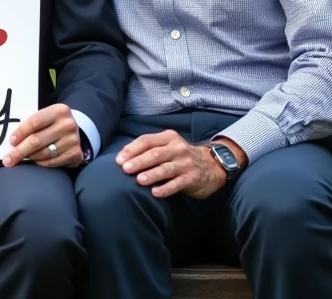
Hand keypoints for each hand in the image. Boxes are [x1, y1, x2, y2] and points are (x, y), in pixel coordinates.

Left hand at [2, 103, 82, 167]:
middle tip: (8, 159)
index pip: (35, 121)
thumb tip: (12, 140)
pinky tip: (36, 161)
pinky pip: (51, 163)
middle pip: (37, 140)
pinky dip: (40, 163)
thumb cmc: (53, 124)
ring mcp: (72, 141)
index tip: (11, 141)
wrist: (76, 133)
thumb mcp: (47, 117)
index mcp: (59, 110)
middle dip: (20, 151)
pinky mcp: (75, 154)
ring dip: (30, 157)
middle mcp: (68, 125)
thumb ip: (33, 124)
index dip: (21, 132)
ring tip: (23, 157)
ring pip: (43, 153)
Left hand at [115, 130, 233, 198]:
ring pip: (165, 169)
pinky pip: (176, 184)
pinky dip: (165, 189)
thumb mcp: (169, 146)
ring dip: (151, 174)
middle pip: (155, 154)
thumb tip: (123, 156)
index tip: (119, 160)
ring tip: (139, 180)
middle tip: (125, 169)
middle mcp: (177, 148)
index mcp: (169, 137)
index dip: (132, 150)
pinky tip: (155, 193)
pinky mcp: (192, 178)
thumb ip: (150, 148)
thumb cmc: (182, 156)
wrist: (212, 165)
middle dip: (138, 161)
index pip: (147, 141)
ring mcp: (186, 164)